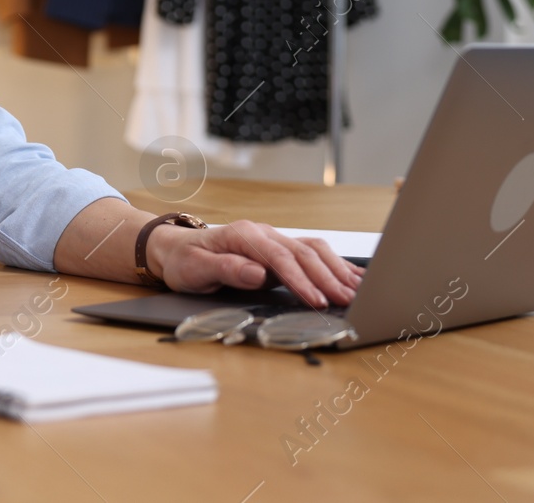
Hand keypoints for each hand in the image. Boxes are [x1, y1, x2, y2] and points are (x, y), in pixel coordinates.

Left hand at [147, 220, 363, 307]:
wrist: (175, 249)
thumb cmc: (184, 260)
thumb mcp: (196, 268)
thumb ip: (226, 269)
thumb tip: (257, 274)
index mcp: (243, 235)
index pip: (278, 257)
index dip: (299, 279)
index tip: (316, 299)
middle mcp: (262, 234)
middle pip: (302, 252)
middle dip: (327, 277)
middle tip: (347, 299)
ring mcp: (272, 240)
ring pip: (313, 250)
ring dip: (336, 270)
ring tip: (357, 291)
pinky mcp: (278, 250)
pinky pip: (311, 253)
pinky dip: (334, 264)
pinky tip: (352, 276)